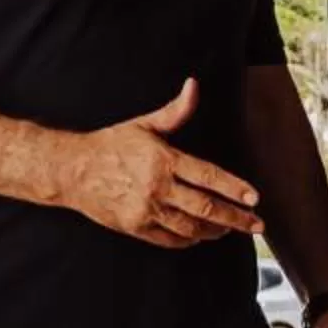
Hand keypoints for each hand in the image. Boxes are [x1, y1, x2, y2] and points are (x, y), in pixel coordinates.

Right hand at [59, 80, 263, 249]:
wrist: (71, 169)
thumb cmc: (110, 144)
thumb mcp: (144, 124)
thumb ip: (175, 111)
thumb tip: (194, 87)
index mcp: (163, 160)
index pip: (208, 176)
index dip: (234, 189)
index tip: (254, 198)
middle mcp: (157, 187)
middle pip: (205, 208)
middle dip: (235, 218)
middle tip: (256, 225)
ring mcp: (146, 210)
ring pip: (190, 228)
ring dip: (215, 231)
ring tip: (230, 230)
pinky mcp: (135, 227)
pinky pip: (169, 239)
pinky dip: (189, 240)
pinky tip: (200, 236)